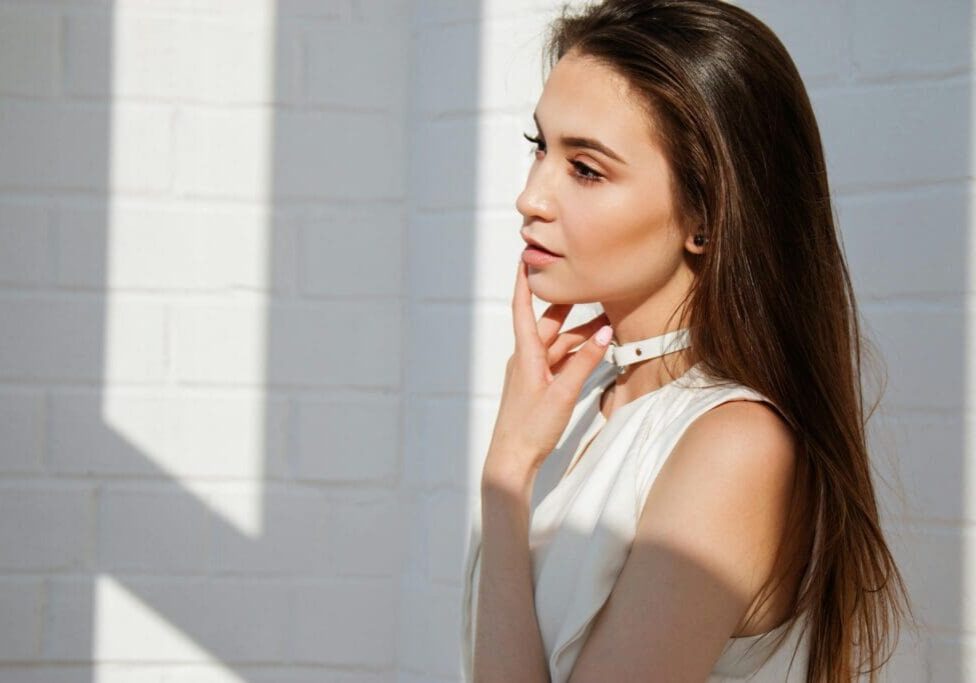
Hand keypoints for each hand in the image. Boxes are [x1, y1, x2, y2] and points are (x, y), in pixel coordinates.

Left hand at [482, 260, 612, 494]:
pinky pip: (559, 361)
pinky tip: (596, 352)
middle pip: (548, 324)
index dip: (524, 282)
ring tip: (607, 322)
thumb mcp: (564, 393)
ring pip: (558, 344)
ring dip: (580, 334)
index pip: (523, 308)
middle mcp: (526, 358)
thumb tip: (605, 333)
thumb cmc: (531, 429)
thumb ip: (586, 361)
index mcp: (526, 354)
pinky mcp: (538, 386)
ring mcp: (532, 372)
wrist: (513, 459)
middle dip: (569, 306)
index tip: (526, 258)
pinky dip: (577, 354)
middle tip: (587, 285)